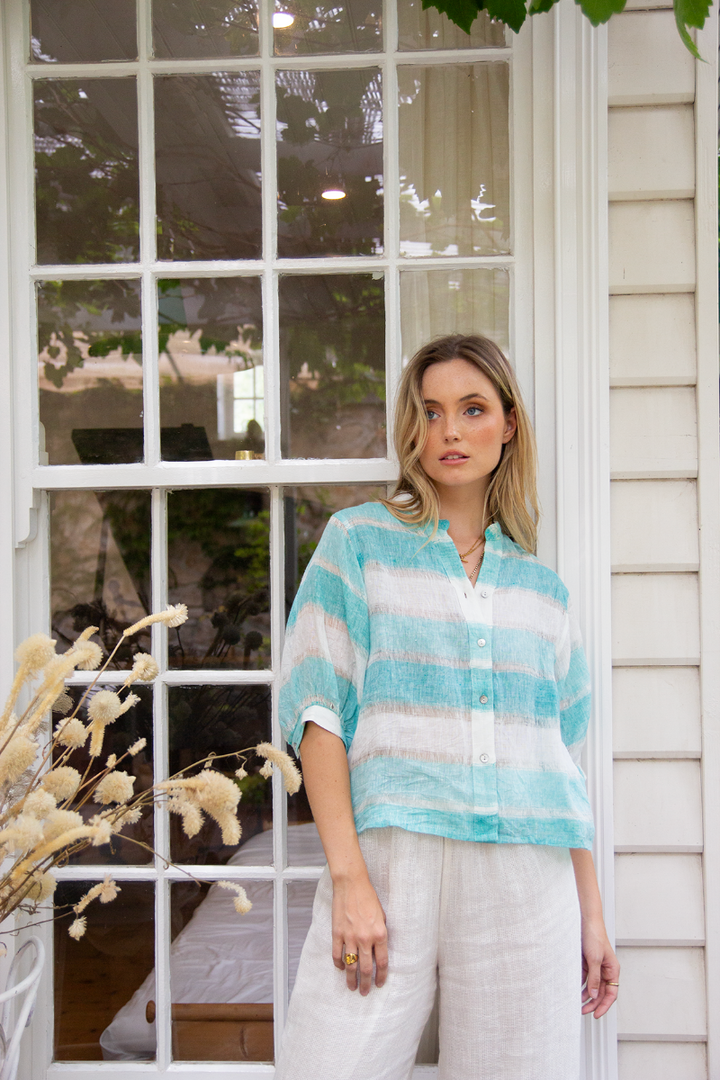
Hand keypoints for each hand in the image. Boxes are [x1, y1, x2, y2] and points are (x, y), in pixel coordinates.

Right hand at [331, 871, 387, 995]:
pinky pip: (337, 955)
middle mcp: (365, 938)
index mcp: (379, 934)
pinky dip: (338, 964)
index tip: (379, 984)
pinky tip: (340, 968)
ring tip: (351, 987)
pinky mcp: (337, 933)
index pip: (382, 962)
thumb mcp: (382, 917)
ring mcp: (350, 937)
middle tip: (364, 992)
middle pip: (366, 969)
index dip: (381, 976)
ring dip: (351, 979)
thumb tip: (378, 951)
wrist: (351, 884)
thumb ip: (380, 935)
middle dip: (366, 983)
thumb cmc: (368, 898)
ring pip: (350, 966)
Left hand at [581, 916, 619, 1017]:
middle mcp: (605, 970)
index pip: (611, 993)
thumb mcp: (594, 959)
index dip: (604, 1005)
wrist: (585, 920)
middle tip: (583, 1011)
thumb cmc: (594, 936)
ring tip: (577, 1004)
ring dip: (586, 996)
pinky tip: (575, 990)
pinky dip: (581, 985)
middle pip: (601, 992)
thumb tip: (593, 994)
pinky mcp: (586, 962)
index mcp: (612, 970)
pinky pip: (585, 978)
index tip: (596, 1015)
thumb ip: (594, 978)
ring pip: (592, 986)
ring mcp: (596, 966)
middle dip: (593, 1003)